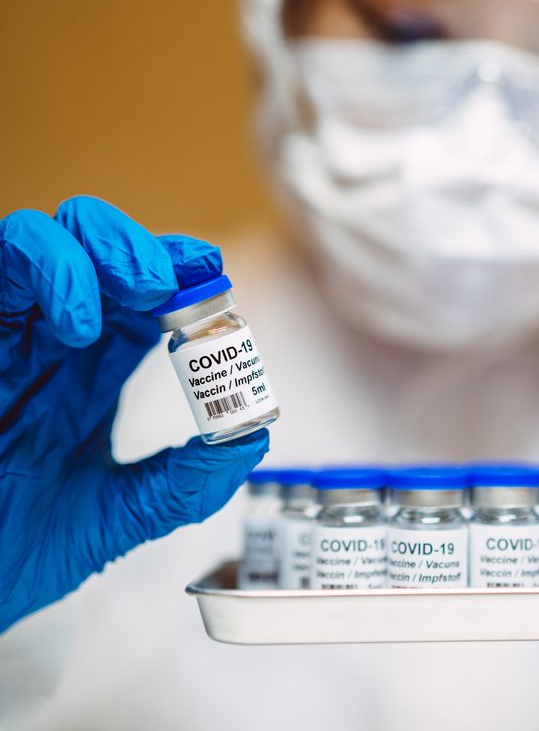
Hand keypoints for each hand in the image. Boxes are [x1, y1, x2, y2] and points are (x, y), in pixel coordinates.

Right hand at [0, 196, 267, 632]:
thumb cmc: (17, 553)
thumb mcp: (120, 517)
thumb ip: (186, 482)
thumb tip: (254, 436)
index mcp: (91, 376)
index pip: (140, 301)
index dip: (177, 273)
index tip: (213, 274)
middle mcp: (47, 349)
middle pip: (91, 254)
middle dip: (138, 249)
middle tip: (171, 283)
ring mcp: (0, 345)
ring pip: (33, 243)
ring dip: (92, 250)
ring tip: (136, 292)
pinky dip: (36, 272)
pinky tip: (76, 324)